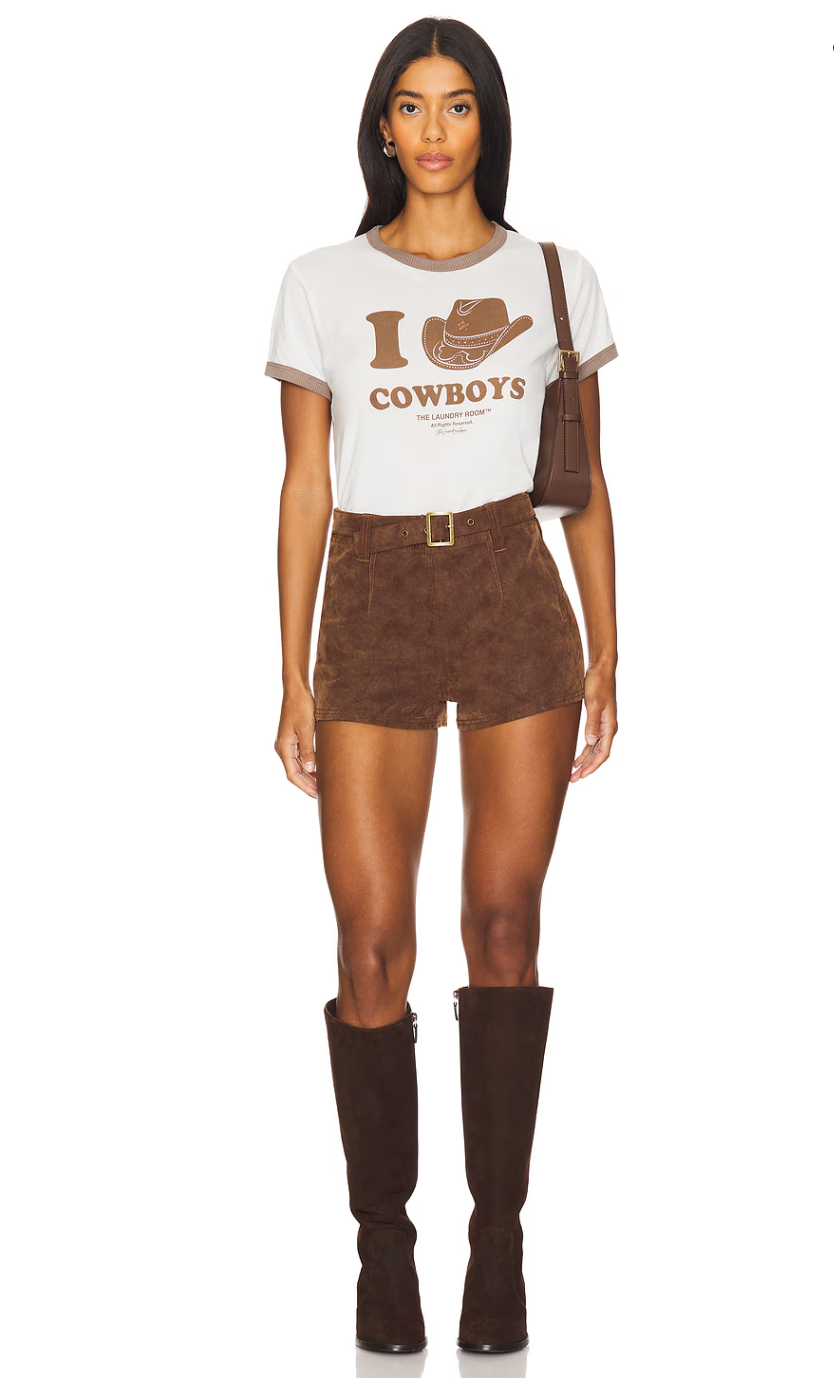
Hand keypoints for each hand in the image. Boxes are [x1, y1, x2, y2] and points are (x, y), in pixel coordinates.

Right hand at [275, 688, 316, 797]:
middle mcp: (283, 748)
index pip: (292, 775)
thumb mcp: (307, 728)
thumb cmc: (301, 707)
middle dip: (307, 784)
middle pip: (294, 773)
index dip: (304, 787)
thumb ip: (308, 750)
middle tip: (323, 794)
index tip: (317, 795)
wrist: (296, 690)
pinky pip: (300, 758)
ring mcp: (287, 744)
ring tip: (323, 785)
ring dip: (309, 776)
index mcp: (284, 748)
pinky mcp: (293, 739)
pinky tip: (319, 769)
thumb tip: (310, 770)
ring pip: (297, 766)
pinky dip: (309, 766)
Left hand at [571, 664, 616, 781]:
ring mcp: (604, 725)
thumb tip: (590, 742)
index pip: (603, 752)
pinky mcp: (598, 720)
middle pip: (599, 754)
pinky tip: (576, 758)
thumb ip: (592, 723)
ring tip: (573, 773)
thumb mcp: (594, 703)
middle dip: (587, 768)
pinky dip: (585, 751)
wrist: (601, 669)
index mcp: (610, 726)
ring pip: (595, 749)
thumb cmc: (598, 683)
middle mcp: (609, 728)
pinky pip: (592, 741)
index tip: (582, 775)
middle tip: (573, 779)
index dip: (593, 766)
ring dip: (585, 761)